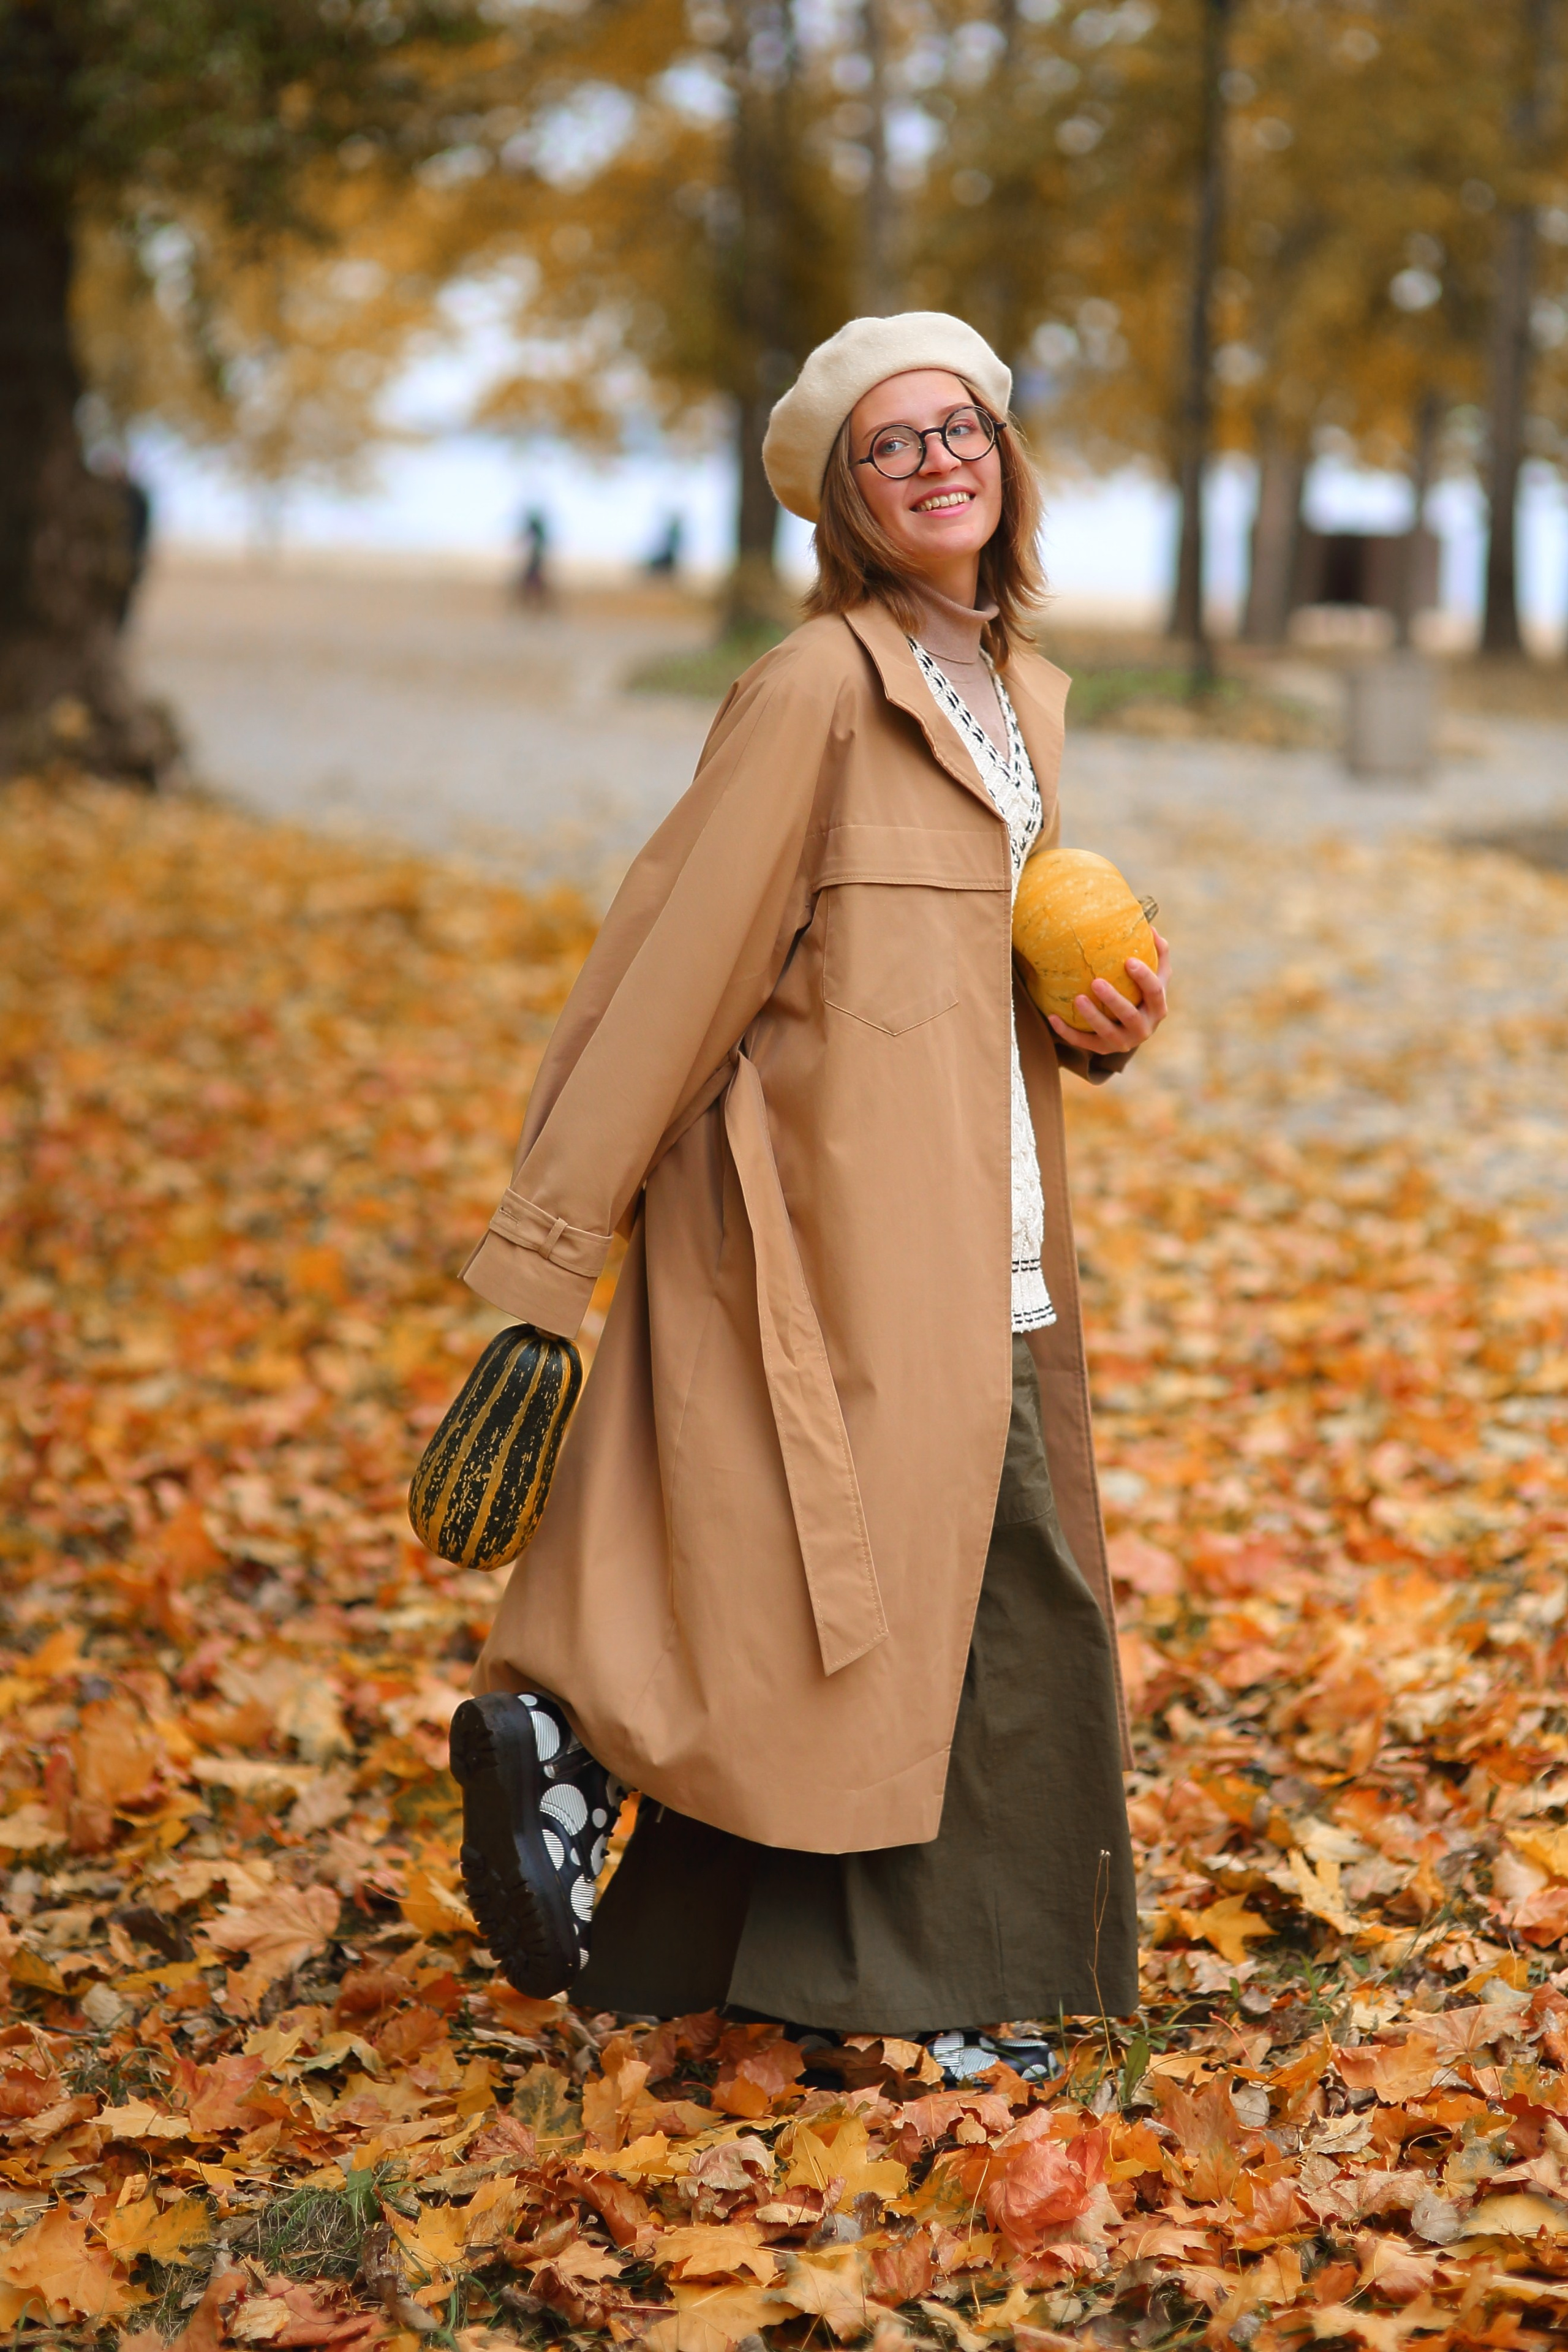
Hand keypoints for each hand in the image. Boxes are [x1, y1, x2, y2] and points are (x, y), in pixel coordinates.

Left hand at [1048, 928, 1169, 1055]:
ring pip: (1107, 1032)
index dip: (1144, 977)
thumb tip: (1152, 927)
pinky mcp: (1103, 1050)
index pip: (1155, 992)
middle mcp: (1144, 1028)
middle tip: (1096, 981)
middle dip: (1114, 1000)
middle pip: (1130, 1015)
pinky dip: (1067, 1032)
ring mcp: (1123, 1042)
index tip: (1129, 960)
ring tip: (1077, 998)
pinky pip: (1084, 1042)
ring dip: (1091, 1016)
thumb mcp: (1156, 976)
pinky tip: (1052, 1017)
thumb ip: (1158, 953)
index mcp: (1158, 1008)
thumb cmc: (1143, 993)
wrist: (1133, 1029)